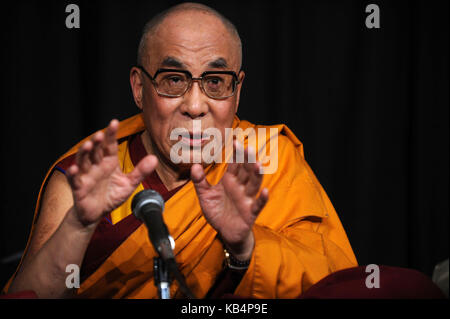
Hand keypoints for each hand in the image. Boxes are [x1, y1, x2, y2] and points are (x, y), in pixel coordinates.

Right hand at [66, 120, 157, 227]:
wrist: (97, 213)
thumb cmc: (111, 195)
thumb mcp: (129, 184)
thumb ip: (140, 171)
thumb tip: (154, 158)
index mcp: (108, 162)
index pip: (110, 145)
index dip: (111, 134)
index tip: (114, 122)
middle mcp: (96, 166)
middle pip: (96, 150)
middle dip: (97, 141)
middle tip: (101, 134)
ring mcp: (86, 175)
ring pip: (83, 161)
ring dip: (84, 153)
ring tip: (88, 145)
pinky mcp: (79, 187)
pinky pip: (75, 179)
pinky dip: (73, 173)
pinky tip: (75, 168)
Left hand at [191, 142, 268, 260]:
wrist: (225, 232)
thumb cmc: (217, 211)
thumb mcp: (205, 196)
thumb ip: (200, 181)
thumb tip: (194, 165)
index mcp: (230, 180)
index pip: (235, 164)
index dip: (236, 154)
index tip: (236, 142)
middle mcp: (240, 187)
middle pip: (246, 171)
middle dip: (247, 160)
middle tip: (248, 148)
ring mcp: (247, 199)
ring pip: (253, 185)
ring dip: (256, 175)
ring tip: (258, 165)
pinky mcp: (251, 212)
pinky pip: (258, 205)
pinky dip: (262, 199)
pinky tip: (266, 191)